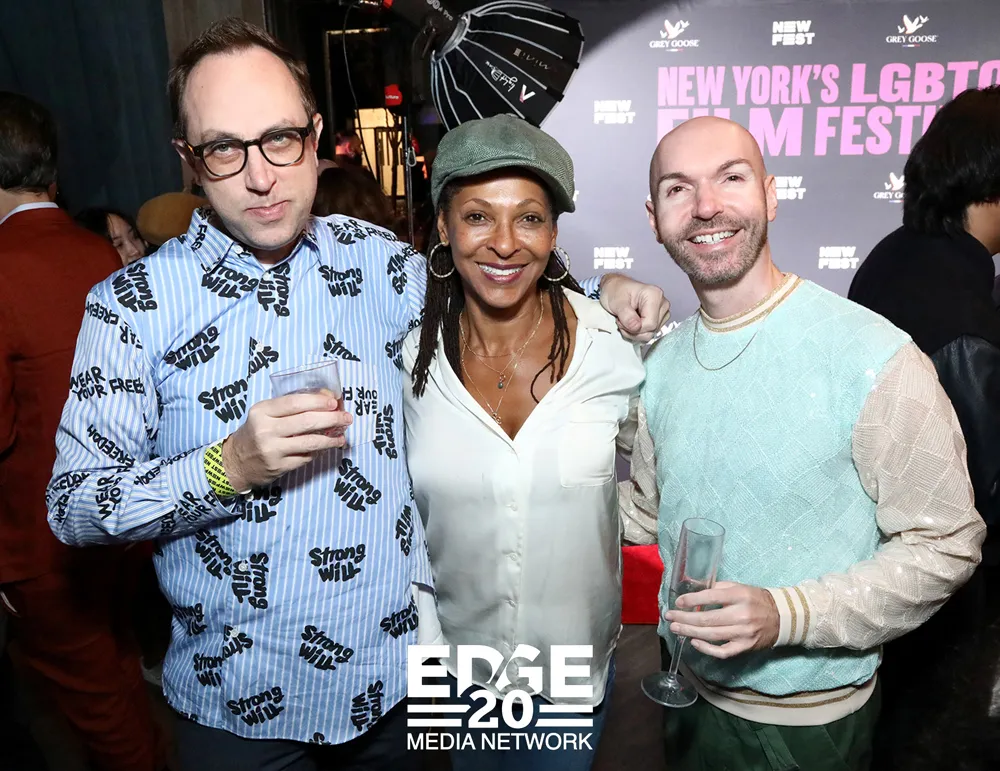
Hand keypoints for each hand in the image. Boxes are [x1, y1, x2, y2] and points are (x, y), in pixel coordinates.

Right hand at [222, 390, 352, 491]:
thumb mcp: (266, 414)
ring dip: (331, 439)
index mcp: (261, 411)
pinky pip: (306, 457)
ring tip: (342, 436)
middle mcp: (265, 430)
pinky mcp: (279, 467)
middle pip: (306, 422)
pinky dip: (320, 451)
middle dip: (331, 419)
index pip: (294, 403)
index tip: (334, 402)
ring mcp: (272, 450)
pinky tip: (328, 446)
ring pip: (310, 442)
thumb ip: (291, 406)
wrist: (235, 461)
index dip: (317, 401)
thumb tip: (327, 398)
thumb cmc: (256, 432)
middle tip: (347, 418)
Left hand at [598, 274, 669, 341]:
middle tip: (622, 321)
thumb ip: (626, 315)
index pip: (650, 324)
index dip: (633, 328)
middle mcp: (662, 303)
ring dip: (635, 333)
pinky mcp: (659, 319)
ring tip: (626, 321)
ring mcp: (662, 312)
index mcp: (654, 295)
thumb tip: (636, 327)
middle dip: (633, 331)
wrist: (615, 288)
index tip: (621, 321)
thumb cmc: (616, 291)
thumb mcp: (617, 302)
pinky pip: (649, 333)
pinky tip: (631, 323)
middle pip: (652, 330)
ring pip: (651, 334)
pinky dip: (638, 332)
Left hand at [664, 581, 778, 658]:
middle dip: (685, 618)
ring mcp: (744, 633)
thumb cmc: (757, 600)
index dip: (692, 600)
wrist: (783, 618)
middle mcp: (741, 615)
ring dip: (690, 632)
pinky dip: (707, 648)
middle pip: (708, 619)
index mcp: (740, 596)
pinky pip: (723, 651)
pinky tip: (694, 642)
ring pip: (712, 635)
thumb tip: (694, 591)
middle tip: (669, 617)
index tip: (678, 602)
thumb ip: (718, 588)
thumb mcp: (739, 587)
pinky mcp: (745, 647)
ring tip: (675, 628)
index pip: (711, 597)